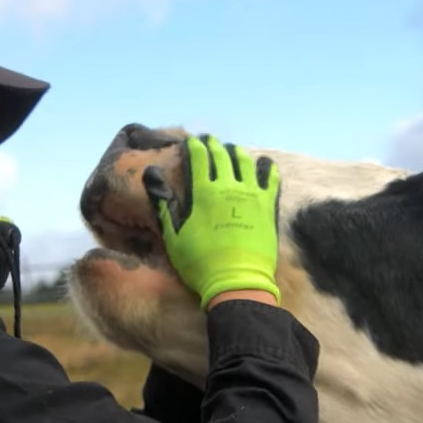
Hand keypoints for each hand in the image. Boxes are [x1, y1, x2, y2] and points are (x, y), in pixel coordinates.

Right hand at [143, 135, 280, 310]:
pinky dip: (267, 168)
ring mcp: (251, 194)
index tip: (191, 141)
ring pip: (246, 162)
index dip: (194, 145)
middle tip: (209, 141)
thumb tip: (150, 171)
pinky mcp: (268, 206)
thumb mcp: (173, 236)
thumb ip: (163, 202)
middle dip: (214, 144)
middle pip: (222, 155)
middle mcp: (228, 187)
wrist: (237, 282)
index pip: (199, 157)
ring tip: (233, 149)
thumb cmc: (200, 263)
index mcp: (203, 192)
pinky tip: (265, 164)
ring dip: (237, 152)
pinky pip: (271, 179)